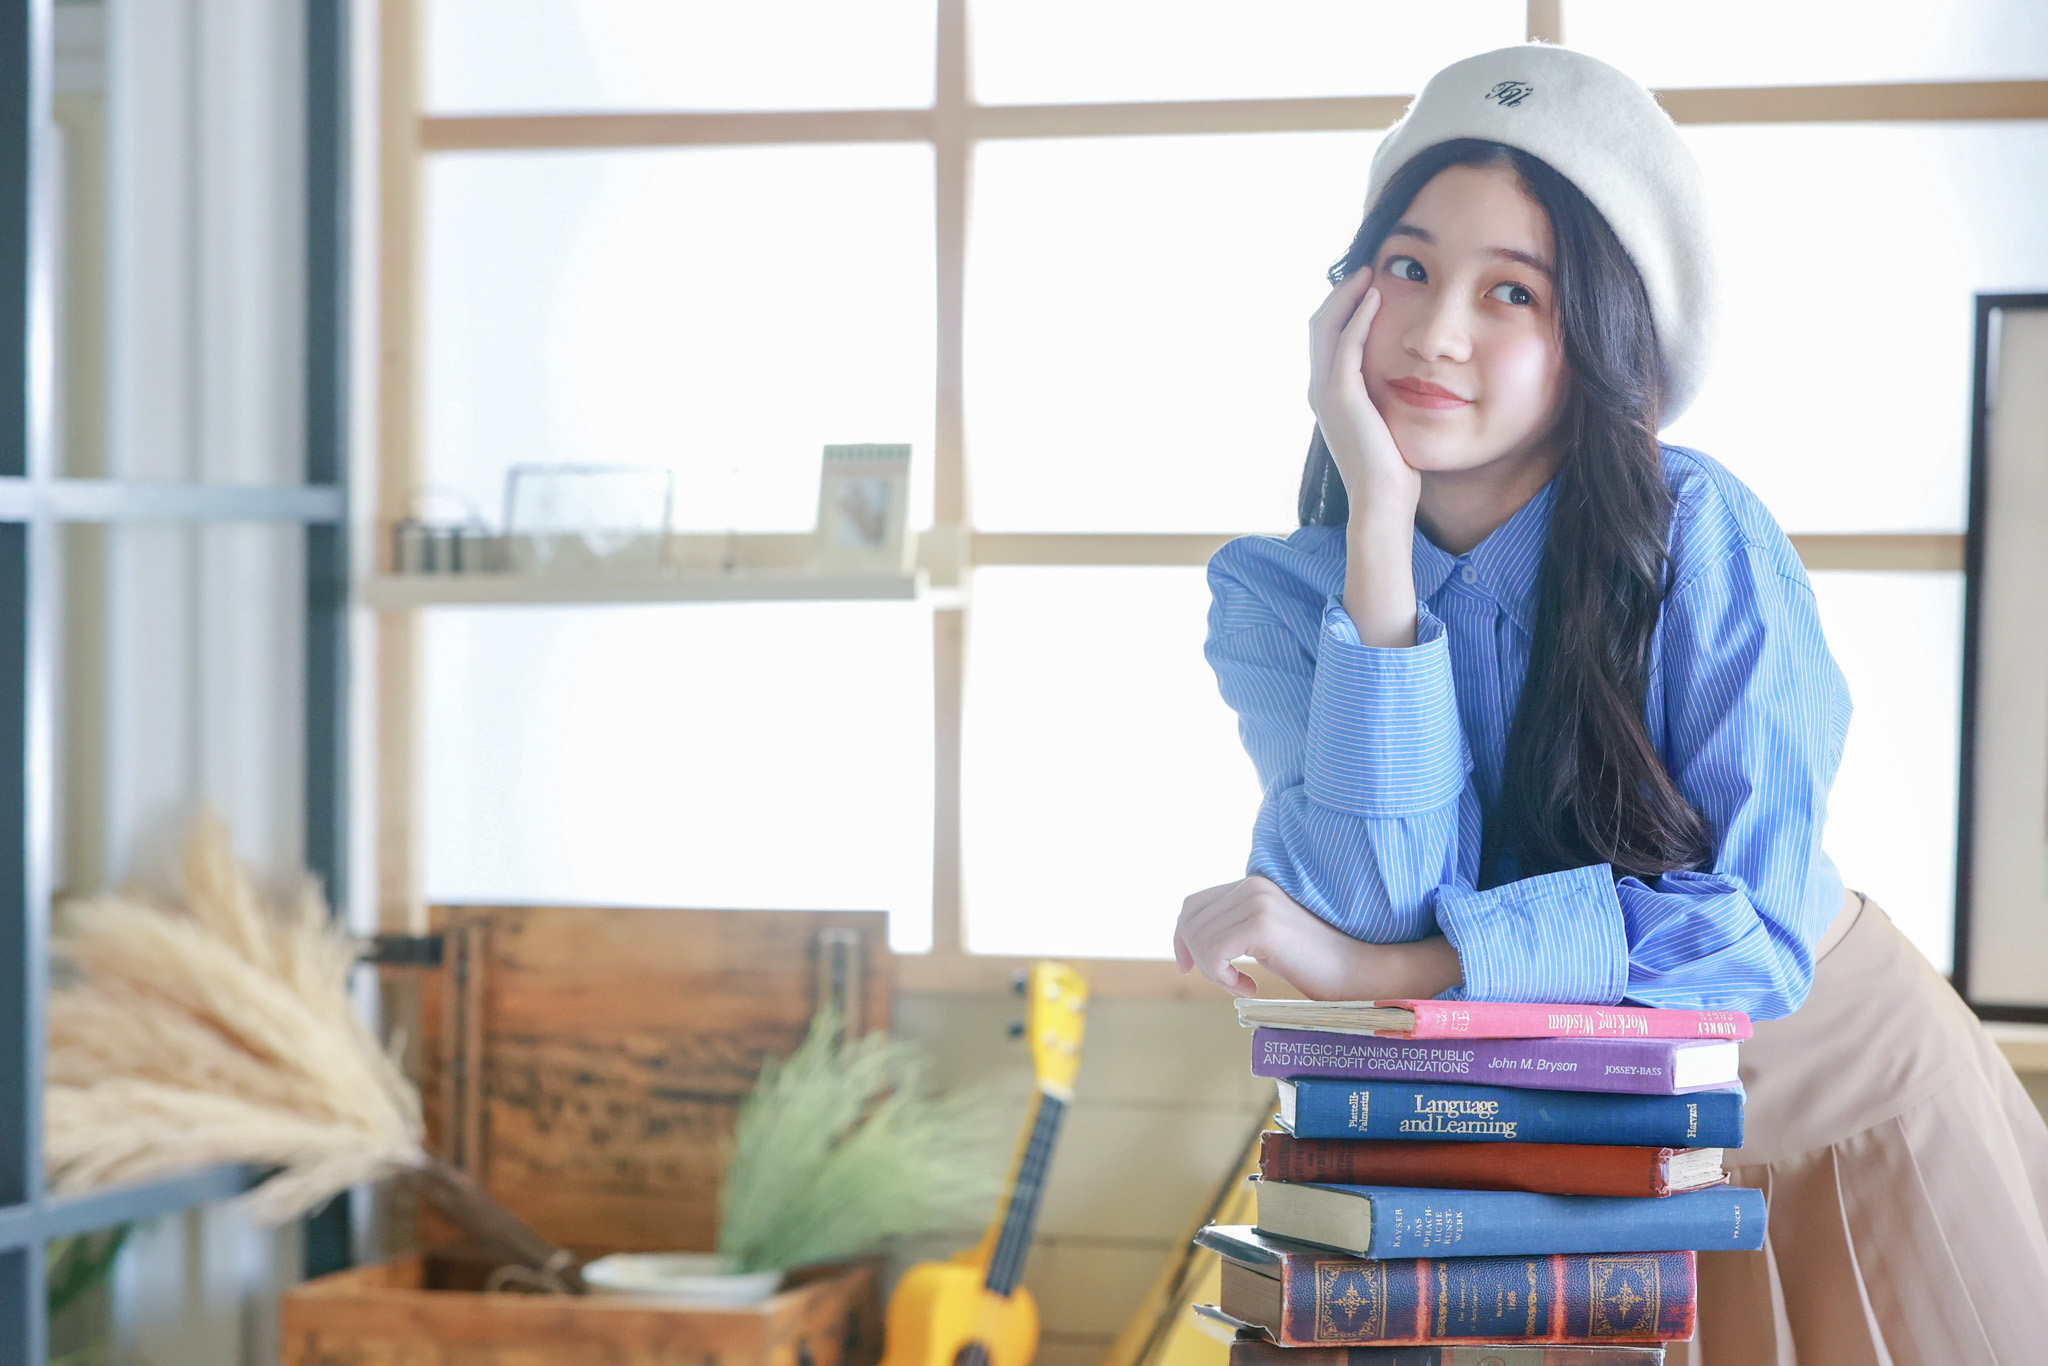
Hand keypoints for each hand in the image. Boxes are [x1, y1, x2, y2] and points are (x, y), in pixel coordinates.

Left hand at [1172, 875, 1466, 1001]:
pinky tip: (1251, 987)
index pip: (1194, 904)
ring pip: (1199, 939)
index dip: (1183, 937)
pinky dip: (1222, 978)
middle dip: (1196, 956)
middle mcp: (1252, 886)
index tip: (1189, 967)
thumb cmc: (1319, 965)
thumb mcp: (1269, 939)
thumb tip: (1193, 941)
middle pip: (1190, 921)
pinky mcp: (1261, 925)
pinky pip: (1214, 953)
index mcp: (1254, 885)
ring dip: (1213, 971)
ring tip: (1244, 985)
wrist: (1362, 972)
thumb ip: (1238, 929)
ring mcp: (1257, 902)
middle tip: (1227, 981)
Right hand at [1308, 268, 1418, 519]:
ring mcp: (1326, 392)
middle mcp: (1319, 390)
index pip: (1326, 339)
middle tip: (1365, 272)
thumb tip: (1404, 379)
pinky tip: (1377, 299)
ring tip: (1369, 275)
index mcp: (1328, 396)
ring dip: (1346, 297)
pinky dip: (1358, 317)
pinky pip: (1346, 343)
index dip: (1341, 309)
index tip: (1366, 288)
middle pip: (1319, 326)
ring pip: (1325, 328)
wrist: (1383, 499)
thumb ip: (1384, 396)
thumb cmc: (1393, 469)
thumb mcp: (1387, 422)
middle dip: (1340, 295)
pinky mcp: (1341, 395)